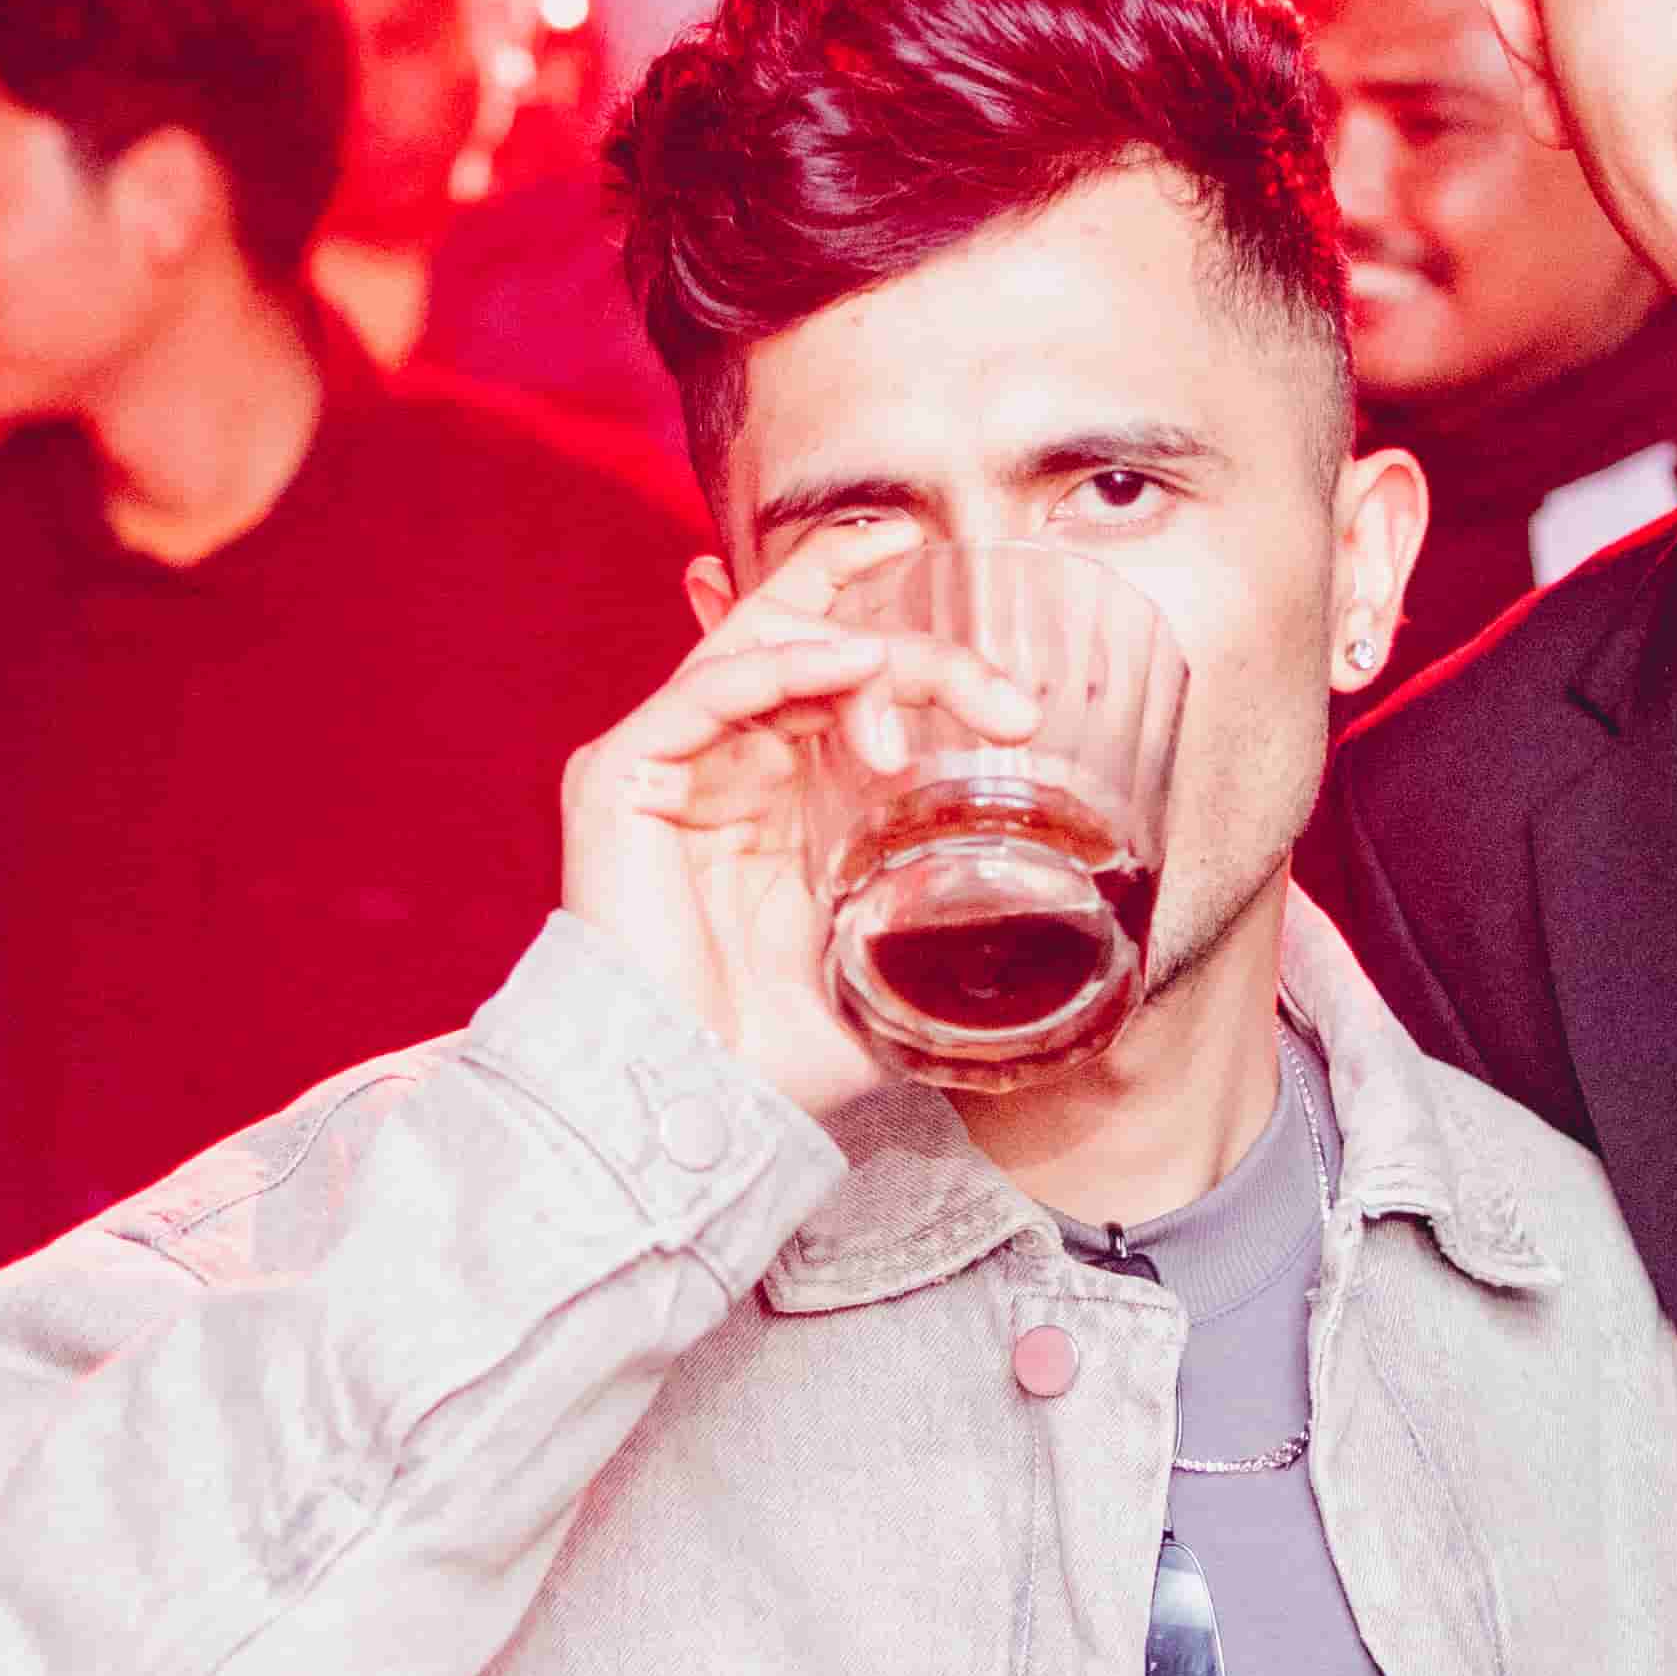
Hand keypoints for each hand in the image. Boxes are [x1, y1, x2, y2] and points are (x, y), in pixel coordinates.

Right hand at [557, 533, 1037, 1124]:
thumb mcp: (888, 968)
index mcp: (762, 792)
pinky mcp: (621, 776)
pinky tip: (853, 666)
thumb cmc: (773, 1054)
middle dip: (907, 644)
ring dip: (864, 659)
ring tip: (932, 686)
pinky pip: (708, 689)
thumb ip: (944, 928)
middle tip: (1002, 694)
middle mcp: (709, 762)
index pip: (816, 662)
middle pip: (801, 642)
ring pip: (765, 653)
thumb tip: (1055, 927)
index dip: (869, 603)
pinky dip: (786, 665)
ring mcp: (662, 764)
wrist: (692, 1105)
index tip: (946, 570)